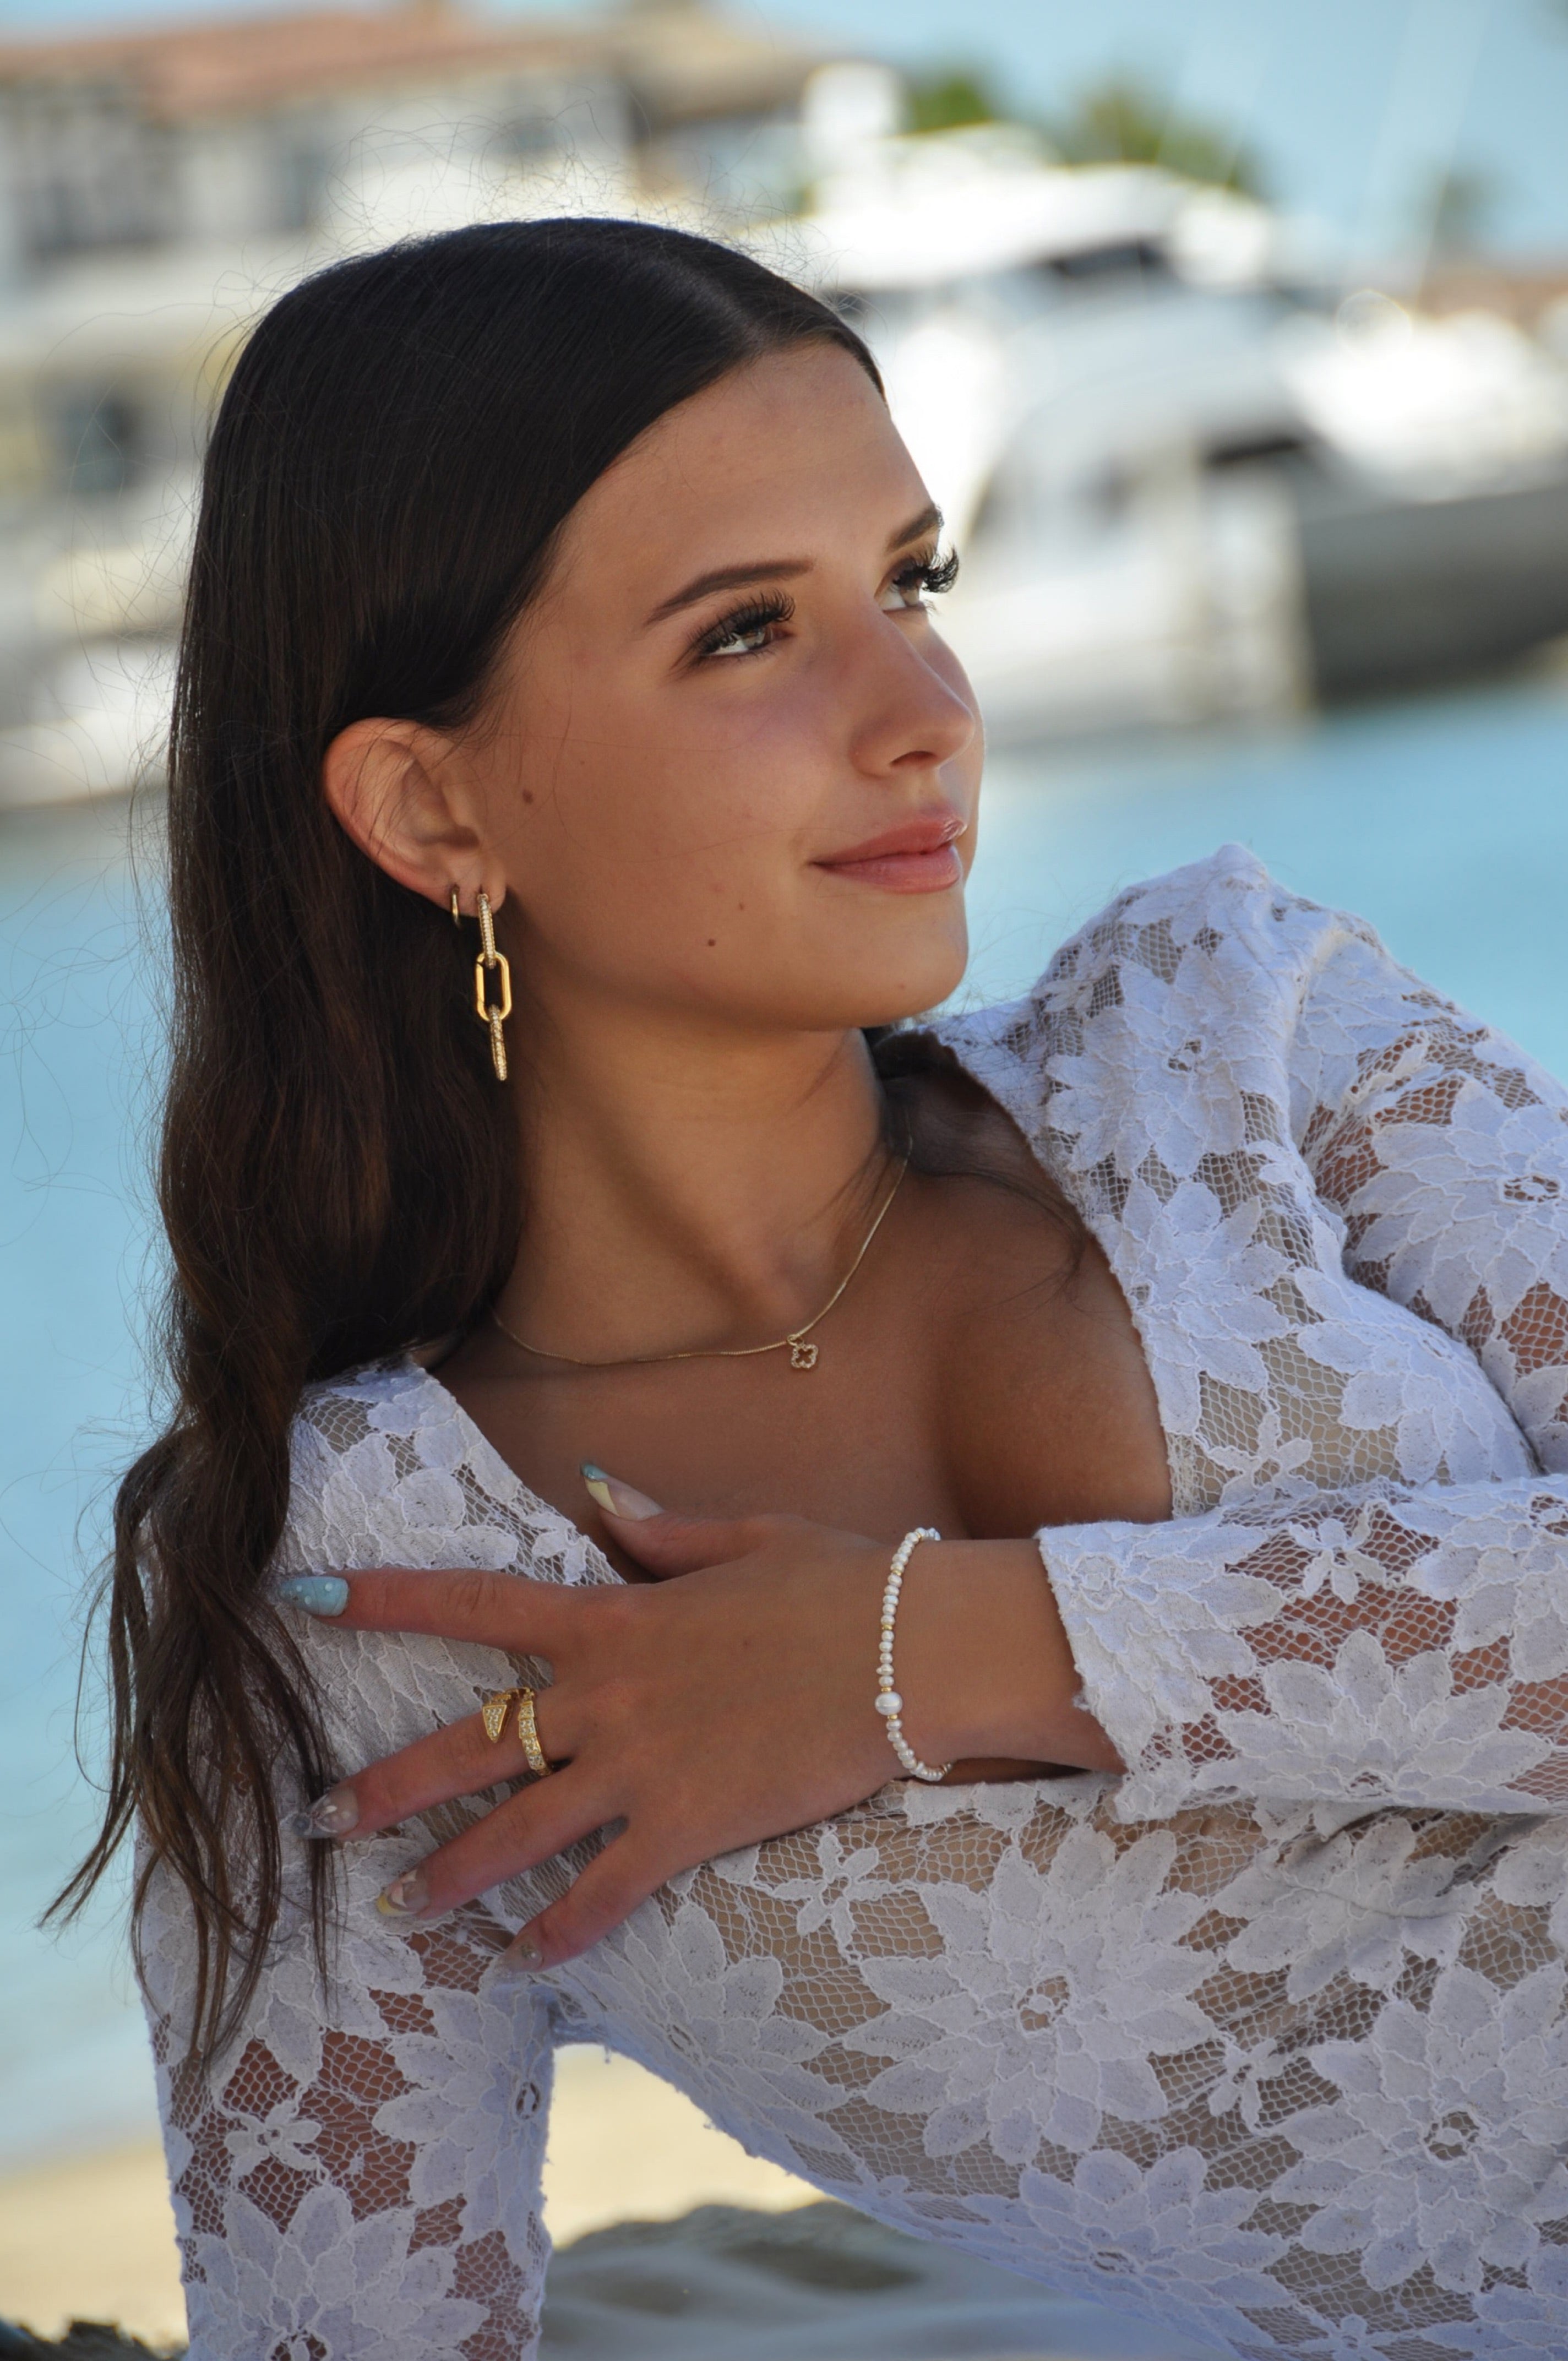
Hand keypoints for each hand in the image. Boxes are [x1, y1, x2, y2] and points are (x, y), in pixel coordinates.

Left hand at [280, 1485, 1116, 1970]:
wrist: (917, 1649)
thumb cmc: (843, 1580)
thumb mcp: (744, 1536)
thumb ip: (656, 1524)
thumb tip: (594, 1486)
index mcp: (614, 1616)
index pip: (472, 1602)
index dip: (381, 1598)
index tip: (303, 1593)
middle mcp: (609, 1695)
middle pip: (470, 1741)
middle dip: (387, 1784)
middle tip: (318, 1817)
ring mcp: (645, 1766)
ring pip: (518, 1833)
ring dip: (449, 1876)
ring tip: (395, 1911)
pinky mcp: (691, 1827)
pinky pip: (606, 1894)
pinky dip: (558, 1935)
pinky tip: (518, 1968)